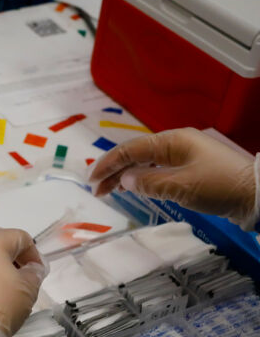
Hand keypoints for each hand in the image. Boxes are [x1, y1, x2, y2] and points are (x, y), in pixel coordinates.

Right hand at [88, 128, 256, 224]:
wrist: (256, 194)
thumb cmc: (220, 186)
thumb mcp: (182, 187)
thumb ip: (149, 183)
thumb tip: (125, 180)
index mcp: (172, 141)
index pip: (130, 150)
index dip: (108, 164)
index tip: (92, 179)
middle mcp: (176, 144)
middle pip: (136, 154)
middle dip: (114, 170)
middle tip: (97, 190)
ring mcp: (184, 155)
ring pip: (146, 161)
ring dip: (126, 175)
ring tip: (110, 190)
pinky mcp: (190, 167)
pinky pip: (157, 168)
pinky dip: (142, 177)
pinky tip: (134, 186)